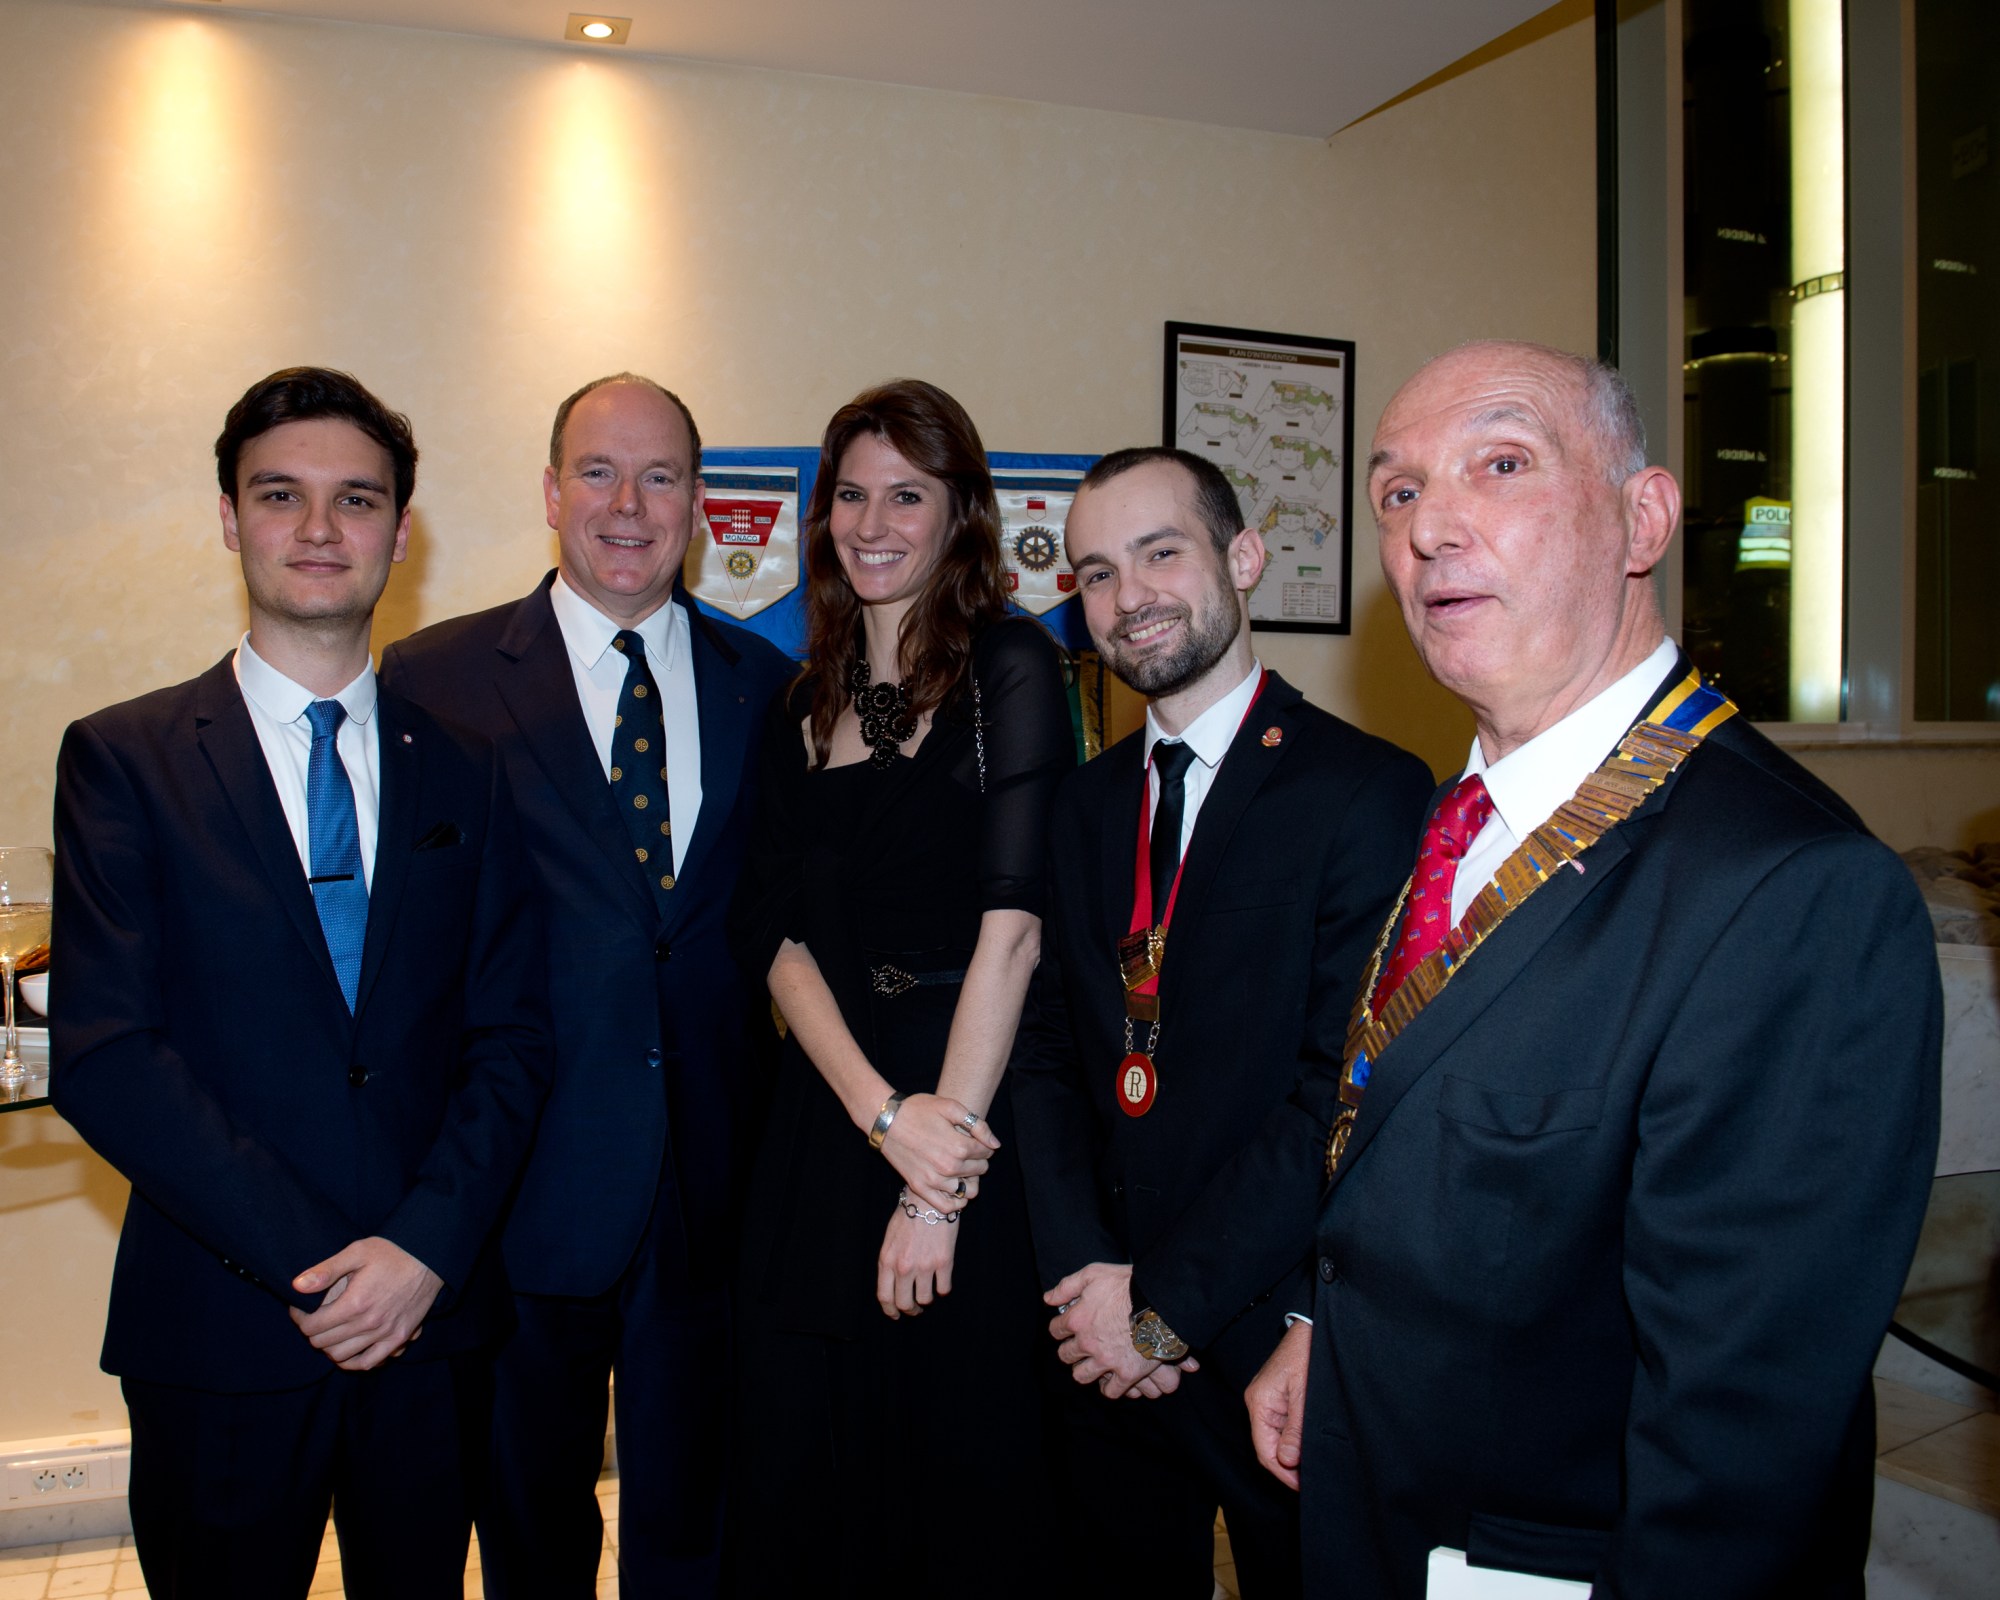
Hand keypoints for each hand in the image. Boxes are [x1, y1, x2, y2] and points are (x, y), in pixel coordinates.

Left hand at [289, 1237, 443, 1370]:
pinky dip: (354, 1362)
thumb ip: (326, 1271)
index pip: (312, 1327)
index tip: (300, 1309)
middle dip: (313, 1332)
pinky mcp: (400, 1338)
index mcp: (355, 1303)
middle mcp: (369, 1323)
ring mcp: (386, 1333)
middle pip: (323, 1343)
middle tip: (314, 1318)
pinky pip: (369, 1362)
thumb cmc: (392, 1252)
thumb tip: (297, 1286)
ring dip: (330, 1347)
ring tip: (329, 1332)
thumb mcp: (357, 1252)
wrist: (430, 1257)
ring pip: (342, 1356)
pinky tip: (349, 1351)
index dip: (299, 1319)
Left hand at [876, 1203, 960, 1318]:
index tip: (896, 1314)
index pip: (884, 1296)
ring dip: (927, 1300)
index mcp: (886, 1261)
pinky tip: (941, 1282)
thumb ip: (889, 1262)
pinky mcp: (943, 1262)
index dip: (890, 1310)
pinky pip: (943, 1288)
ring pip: (925, 1299)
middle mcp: (904, 1267)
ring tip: (928, 1294)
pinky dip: (942, 1289)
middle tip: (915, 1309)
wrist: (929, 1201)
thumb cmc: (908, 1217)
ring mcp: (924, 1266)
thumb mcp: (889, 1240)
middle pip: (905, 1303)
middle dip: (910, 1310)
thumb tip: (892, 1284)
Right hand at [878, 1092, 997, 1214]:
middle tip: (966, 1152)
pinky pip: (946, 1207)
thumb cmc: (918, 1110)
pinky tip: (955, 1189)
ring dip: (968, 1179)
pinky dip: (956, 1202)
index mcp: (958, 1146)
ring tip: (960, 1168)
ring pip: (967, 1190)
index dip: (984, 1145)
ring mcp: (933, 1180)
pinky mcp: (920, 1187)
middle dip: (978, 1161)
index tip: (976, 1141)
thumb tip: (994, 1144)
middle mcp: (948, 1167)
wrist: (886, 1120)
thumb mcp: (950, 1107)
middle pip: (979, 1171)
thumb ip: (977, 1125)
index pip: (986, 1153)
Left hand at [1044, 1262, 1197, 1399]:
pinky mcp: (1126, 1374)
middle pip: (1066, 1355)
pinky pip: (1110, 1391)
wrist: (1161, 1302)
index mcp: (1077, 1319)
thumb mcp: (1094, 1273)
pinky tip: (1113, 1378)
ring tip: (1093, 1364)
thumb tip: (1048, 1299)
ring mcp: (1106, 1361)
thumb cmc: (1128, 1284)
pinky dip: (1110, 1387)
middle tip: (1081, 1347)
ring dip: (1085, 1371)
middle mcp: (1087, 1343)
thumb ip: (1067, 1286)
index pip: (1055, 1330)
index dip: (1061, 1328)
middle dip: (1070, 1350)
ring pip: (1082, 1376)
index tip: (1068, 1327)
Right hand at [1246, 1319, 1311, 1489]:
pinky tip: (1310, 1445)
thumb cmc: (1308, 1355)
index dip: (1283, 1473)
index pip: (1264, 1451)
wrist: (1313, 1328)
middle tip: (1312, 1479)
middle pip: (1269, 1446)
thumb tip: (1288, 1461)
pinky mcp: (1278, 1396)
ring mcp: (1268, 1399)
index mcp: (1259, 1403)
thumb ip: (1296, 1429)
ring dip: (1294, 1453)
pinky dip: (1295, 1438)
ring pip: (1277, 1437)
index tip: (1303, 1486)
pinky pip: (1283, 1425)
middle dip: (1289, 1466)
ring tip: (1315, 1465)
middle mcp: (1258, 1402)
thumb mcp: (1305, 1396)